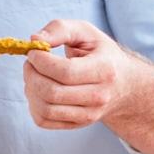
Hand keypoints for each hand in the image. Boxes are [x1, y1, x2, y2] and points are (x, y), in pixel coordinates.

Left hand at [23, 18, 153, 153]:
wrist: (124, 85)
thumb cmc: (101, 53)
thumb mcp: (86, 32)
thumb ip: (59, 29)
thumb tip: (34, 40)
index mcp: (104, 70)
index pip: (65, 72)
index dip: (41, 61)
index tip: (34, 52)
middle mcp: (99, 96)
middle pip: (52, 92)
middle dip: (31, 74)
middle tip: (30, 63)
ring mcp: (89, 115)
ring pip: (45, 109)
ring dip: (30, 89)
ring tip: (33, 75)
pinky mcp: (78, 124)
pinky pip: (44, 121)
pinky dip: (32, 105)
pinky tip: (37, 90)